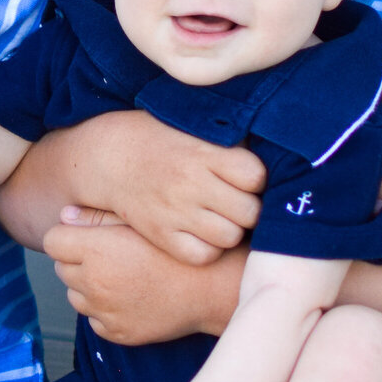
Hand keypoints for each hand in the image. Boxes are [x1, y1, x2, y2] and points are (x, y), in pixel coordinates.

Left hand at [46, 211, 240, 343]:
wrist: (212, 289)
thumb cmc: (180, 249)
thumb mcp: (142, 222)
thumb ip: (97, 217)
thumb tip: (64, 215)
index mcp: (96, 250)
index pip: (52, 241)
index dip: (67, 236)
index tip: (86, 236)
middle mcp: (93, 283)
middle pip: (62, 269)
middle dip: (78, 261)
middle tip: (112, 255)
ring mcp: (104, 312)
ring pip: (76, 296)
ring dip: (89, 287)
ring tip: (124, 276)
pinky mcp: (116, 333)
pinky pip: (95, 320)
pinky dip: (105, 310)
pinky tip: (132, 297)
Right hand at [71, 110, 263, 263]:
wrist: (109, 156)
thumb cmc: (161, 138)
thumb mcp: (194, 125)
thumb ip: (230, 138)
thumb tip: (272, 147)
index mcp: (204, 152)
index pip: (256, 176)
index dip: (256, 179)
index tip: (246, 178)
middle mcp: (191, 182)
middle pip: (249, 211)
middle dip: (248, 208)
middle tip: (238, 202)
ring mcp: (175, 211)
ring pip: (230, 236)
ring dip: (231, 229)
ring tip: (221, 218)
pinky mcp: (161, 234)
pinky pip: (202, 255)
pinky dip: (207, 249)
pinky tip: (202, 234)